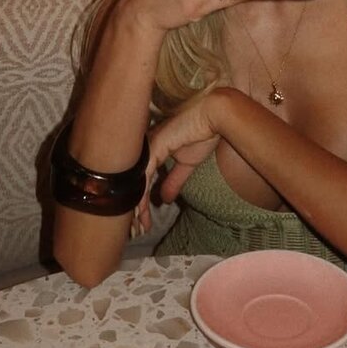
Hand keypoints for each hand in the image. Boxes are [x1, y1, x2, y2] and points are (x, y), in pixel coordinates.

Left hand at [133, 92, 221, 233]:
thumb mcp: (187, 165)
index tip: (143, 223)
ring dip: (135, 207)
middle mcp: (146, 149)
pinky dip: (139, 196)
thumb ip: (174, 181)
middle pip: (134, 183)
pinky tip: (138, 212)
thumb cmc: (202, 133)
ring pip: (135, 182)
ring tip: (137, 228)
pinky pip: (142, 176)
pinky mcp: (154, 148)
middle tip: (136, 232)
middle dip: (133, 209)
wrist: (213, 116)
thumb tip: (164, 200)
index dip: (140, 203)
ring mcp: (148, 147)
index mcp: (152, 150)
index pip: (141, 180)